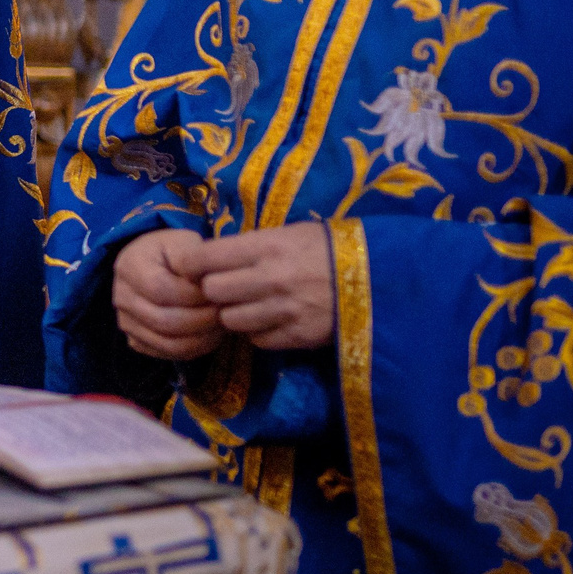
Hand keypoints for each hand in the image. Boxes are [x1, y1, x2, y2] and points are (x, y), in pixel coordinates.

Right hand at [112, 228, 223, 361]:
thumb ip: (192, 259)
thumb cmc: (171, 251)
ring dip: (203, 338)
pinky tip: (209, 333)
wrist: (152, 264)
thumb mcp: (182, 242)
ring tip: (221, 324)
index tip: (218, 291)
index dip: (194, 296)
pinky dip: (195, 349)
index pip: (162, 290)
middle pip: (165, 322)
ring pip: (169, 344)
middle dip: (203, 320)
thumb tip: (204, 285)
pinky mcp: (136, 341)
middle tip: (226, 312)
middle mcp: (121, 297)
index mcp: (129, 267)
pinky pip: (169, 354)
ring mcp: (126, 322)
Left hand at [184, 222, 335, 350]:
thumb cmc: (330, 248)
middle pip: (212, 291)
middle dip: (213, 290)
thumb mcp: (290, 234)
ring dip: (233, 314)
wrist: (380, 276)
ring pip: (230, 320)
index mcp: (267, 246)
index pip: (205, 258)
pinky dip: (258, 332)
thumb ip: (251, 246)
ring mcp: (284, 310)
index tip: (193, 267)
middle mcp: (270, 278)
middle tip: (224, 287)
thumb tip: (211, 257)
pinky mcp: (298, 336)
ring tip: (248, 305)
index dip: (192, 264)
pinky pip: (257, 340)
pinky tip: (270, 320)